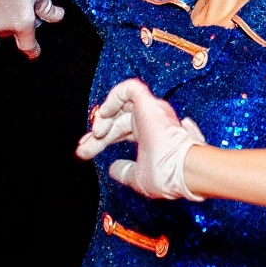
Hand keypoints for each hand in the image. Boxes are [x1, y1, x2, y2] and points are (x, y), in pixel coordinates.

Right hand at [0, 0, 63, 58]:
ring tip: (10, 8)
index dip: (33, 51)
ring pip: (0, 33)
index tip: (35, 52)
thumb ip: (47, 8)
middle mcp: (5, 27)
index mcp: (22, 23)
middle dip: (20, 28)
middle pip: (14, 36)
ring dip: (6, 27)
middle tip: (24, 11)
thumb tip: (57, 17)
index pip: (28, 47)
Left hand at [75, 78, 207, 200]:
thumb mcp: (139, 177)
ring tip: (96, 134)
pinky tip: (105, 115)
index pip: (121, 131)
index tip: (85, 152)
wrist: (182, 170)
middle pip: (117, 121)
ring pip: (121, 103)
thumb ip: (125, 171)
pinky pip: (129, 89)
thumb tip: (112, 168)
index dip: (101, 141)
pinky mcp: (148, 103)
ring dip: (104, 117)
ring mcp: (151, 110)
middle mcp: (152, 120)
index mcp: (151, 135)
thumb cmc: (167, 176)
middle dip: (97, 135)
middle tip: (82, 148)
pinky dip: (113, 99)